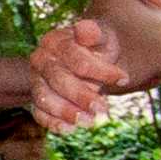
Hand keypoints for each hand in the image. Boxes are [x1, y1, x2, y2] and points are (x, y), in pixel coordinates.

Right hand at [28, 14, 138, 129]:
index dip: (101, 71)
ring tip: (91, 122)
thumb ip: (94, 33)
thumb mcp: (101, 37)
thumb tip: (85, 30)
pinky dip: (53, 123)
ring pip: (45, 99)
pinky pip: (39, 113)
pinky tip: (70, 129)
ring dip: (68, 113)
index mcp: (54, 41)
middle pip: (58, 80)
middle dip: (82, 96)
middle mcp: (40, 60)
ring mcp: (36, 80)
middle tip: (104, 110)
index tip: (124, 79)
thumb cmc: (96, 47)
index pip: (75, 58)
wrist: (88, 58)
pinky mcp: (36, 99)